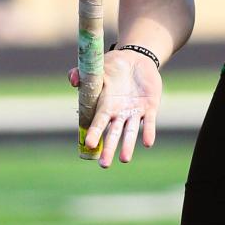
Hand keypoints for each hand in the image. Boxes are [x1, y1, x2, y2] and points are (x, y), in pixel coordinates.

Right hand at [70, 48, 161, 167]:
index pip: (99, 121)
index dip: (94, 132)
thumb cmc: (113, 66)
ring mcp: (134, 112)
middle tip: (104, 165)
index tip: (89, 144)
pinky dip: (148, 132)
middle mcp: (119, 112)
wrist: (137, 60)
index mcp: (105, 105)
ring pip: (131, 132)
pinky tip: (147, 143)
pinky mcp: (150, 108)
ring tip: (124, 159)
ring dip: (128, 145)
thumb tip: (73, 80)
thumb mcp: (97, 67)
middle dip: (109, 148)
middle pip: (113, 133)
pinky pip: (149, 122)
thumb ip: (82, 73)